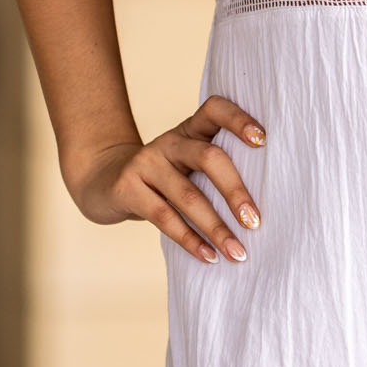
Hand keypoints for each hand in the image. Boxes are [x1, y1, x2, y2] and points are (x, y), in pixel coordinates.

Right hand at [66, 95, 266, 263]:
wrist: (102, 181)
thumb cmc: (161, 178)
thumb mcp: (185, 163)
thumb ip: (214, 171)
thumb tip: (260, 209)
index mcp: (190, 130)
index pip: (215, 109)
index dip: (239, 120)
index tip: (264, 140)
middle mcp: (170, 142)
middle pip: (209, 157)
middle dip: (235, 192)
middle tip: (256, 222)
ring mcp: (146, 163)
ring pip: (188, 195)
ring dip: (217, 228)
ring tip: (238, 252)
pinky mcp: (128, 188)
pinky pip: (165, 218)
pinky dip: (191, 240)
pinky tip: (209, 257)